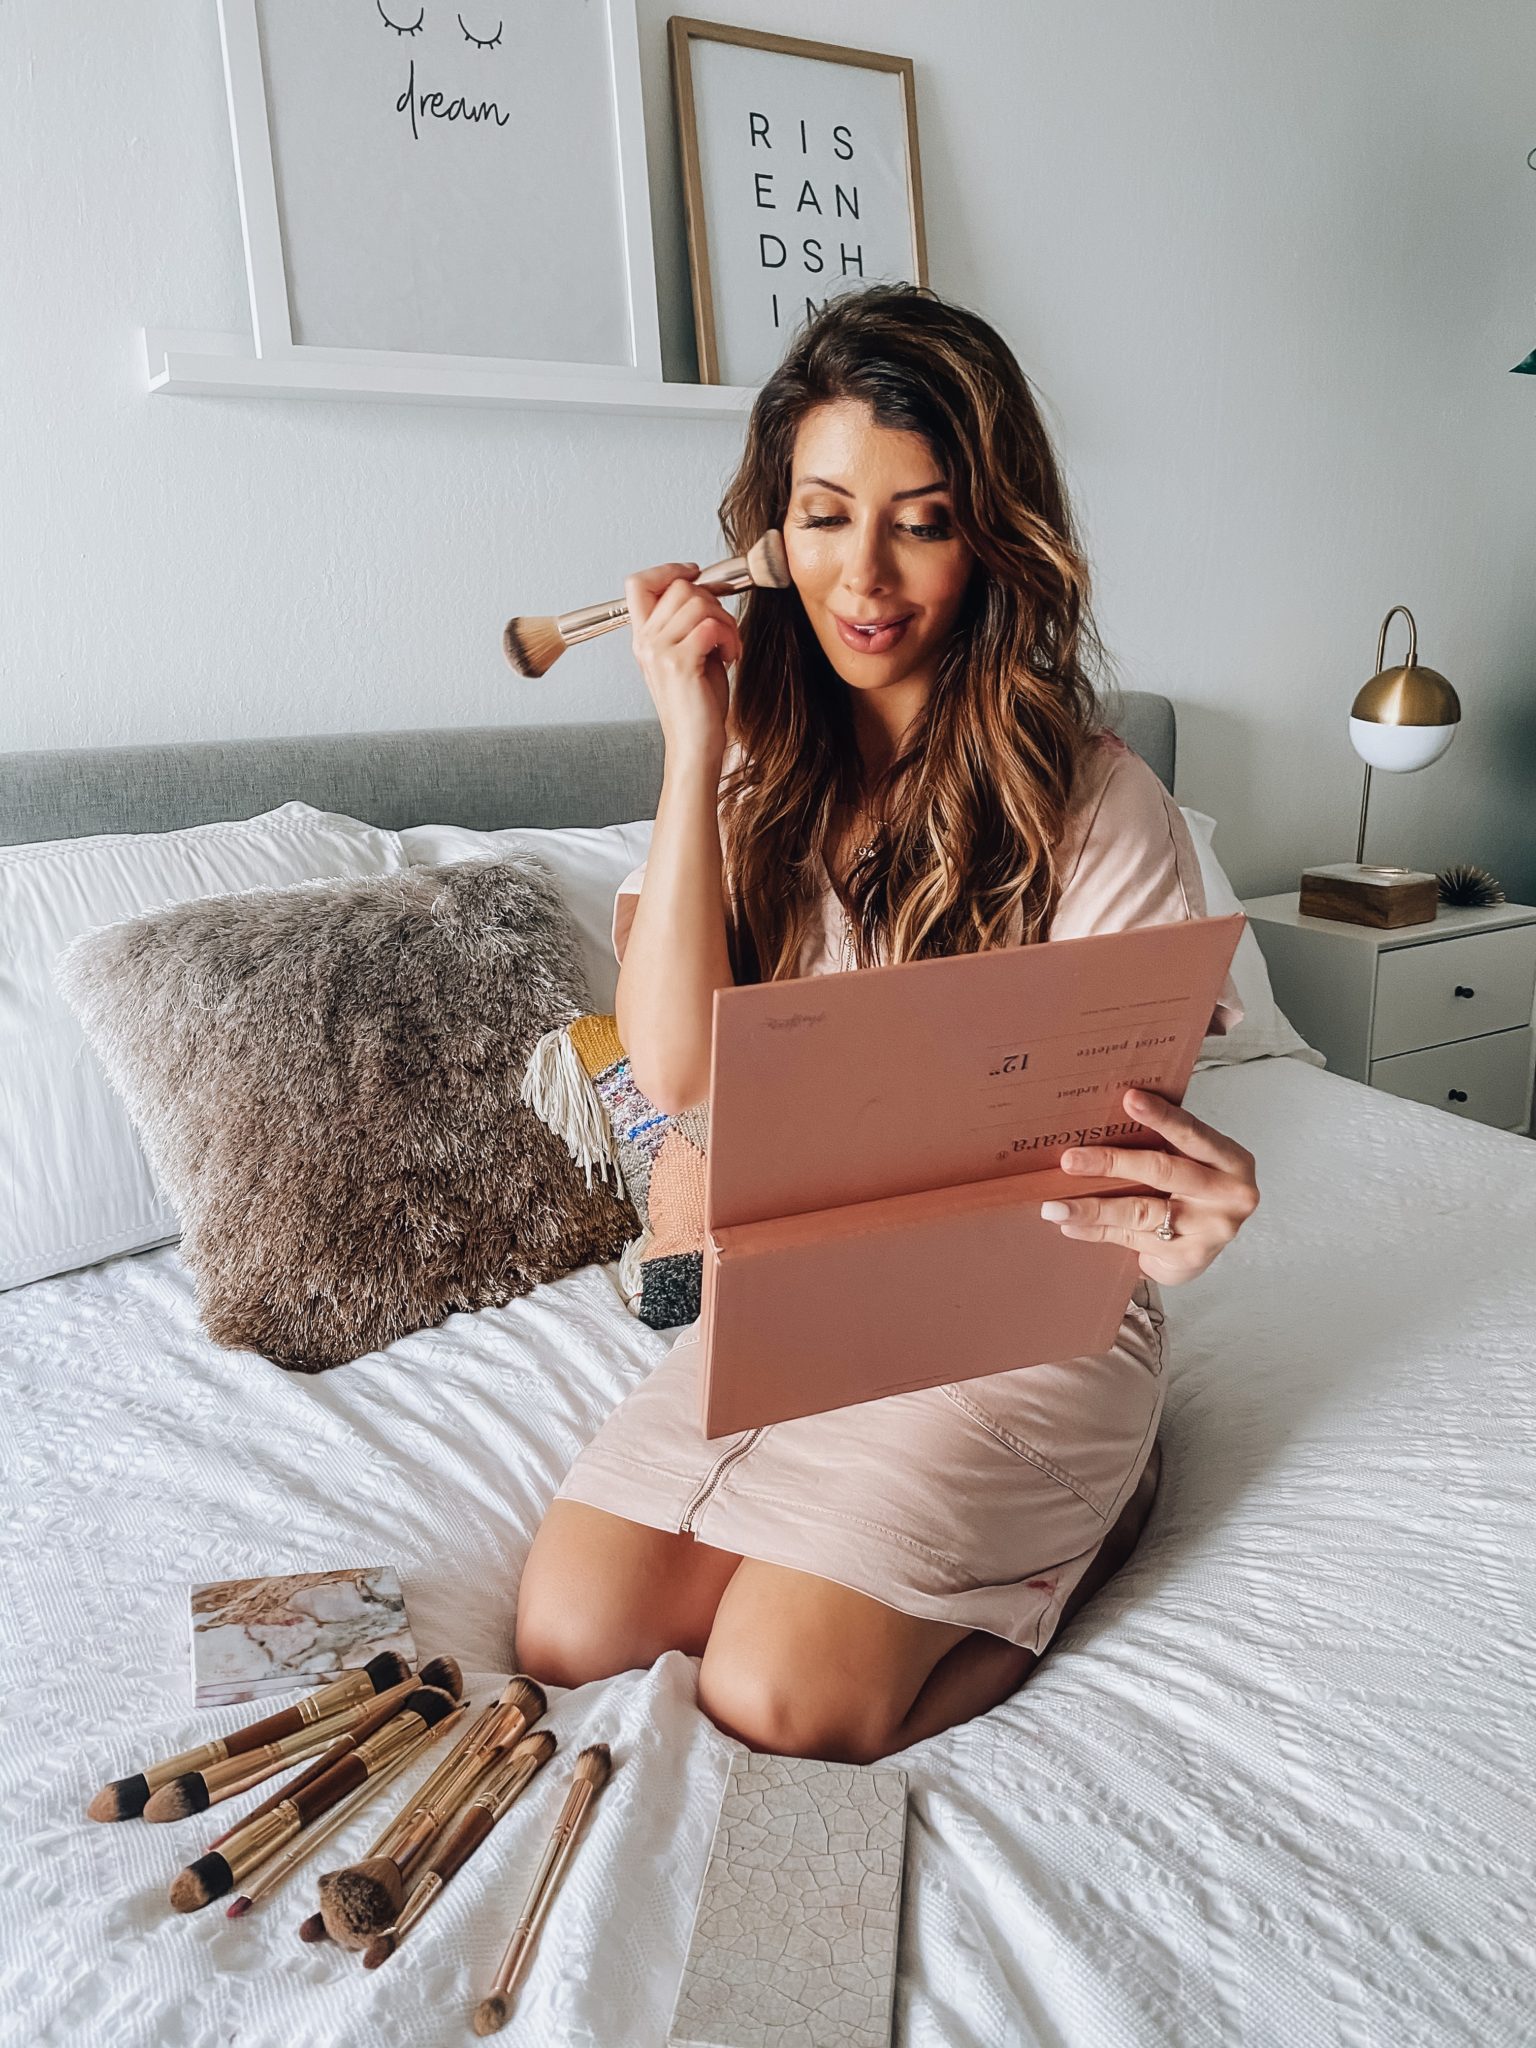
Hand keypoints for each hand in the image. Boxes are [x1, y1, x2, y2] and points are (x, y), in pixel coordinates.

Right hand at [625, 560, 741, 764]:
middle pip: (679, 587)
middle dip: (713, 602)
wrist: (695, 744)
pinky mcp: (679, 663)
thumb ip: (688, 623)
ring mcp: (659, 651)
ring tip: (728, 648)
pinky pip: (711, 625)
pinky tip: (729, 658)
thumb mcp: (689, 654)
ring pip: (698, 602)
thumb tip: (706, 592)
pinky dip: (729, 638)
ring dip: (725, 622)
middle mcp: (645, 642)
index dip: (667, 570)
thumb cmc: (698, 705)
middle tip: (724, 632)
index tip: (694, 574)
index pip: (637, 583)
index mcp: (644, 638)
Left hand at [1039, 1087, 1259, 1283]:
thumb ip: (1163, 1143)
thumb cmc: (1192, 1191)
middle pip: (1162, 1172)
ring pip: (1140, 1212)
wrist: (1204, 1244)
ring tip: (1054, 1206)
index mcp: (1231, 1160)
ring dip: (1092, 1208)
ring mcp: (1211, 1229)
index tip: (1129, 1099)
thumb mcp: (1189, 1161)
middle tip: (1070, 1160)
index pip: (1193, 1132)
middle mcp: (1229, 1194)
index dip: (1161, 1116)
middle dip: (1111, 1163)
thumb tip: (1100, 1119)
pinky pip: (1133, 1239)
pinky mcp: (1189, 1257)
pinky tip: (1071, 1225)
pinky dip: (1098, 1231)